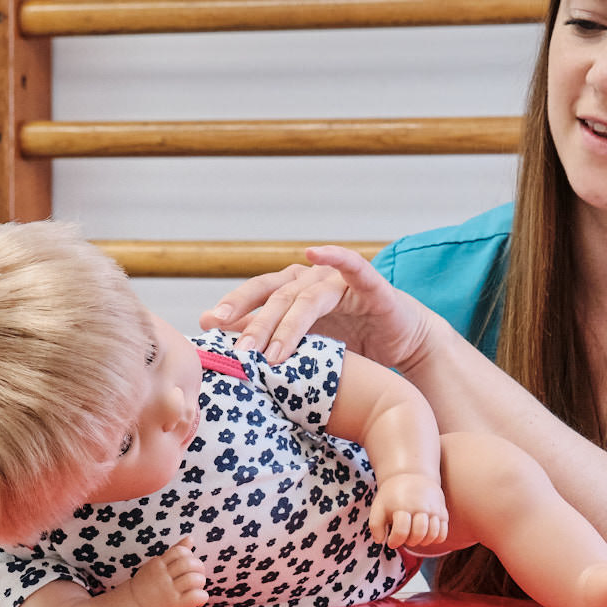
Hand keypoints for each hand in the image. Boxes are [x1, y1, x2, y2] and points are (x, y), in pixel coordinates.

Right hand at [127, 537, 208, 606]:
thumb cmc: (151, 589)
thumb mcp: (158, 568)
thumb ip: (175, 553)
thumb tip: (191, 538)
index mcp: (158, 565)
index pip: (180, 552)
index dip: (189, 556)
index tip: (188, 566)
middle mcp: (162, 578)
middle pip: (189, 564)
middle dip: (198, 568)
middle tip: (196, 576)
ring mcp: (169, 592)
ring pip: (194, 579)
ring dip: (200, 582)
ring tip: (196, 588)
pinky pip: (196, 596)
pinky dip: (202, 597)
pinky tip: (198, 600)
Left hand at [199, 245, 432, 367]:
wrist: (400, 343)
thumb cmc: (350, 340)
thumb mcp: (302, 343)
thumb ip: (263, 333)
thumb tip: (212, 329)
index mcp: (291, 290)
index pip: (256, 295)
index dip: (232, 307)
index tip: (207, 325)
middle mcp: (311, 280)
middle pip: (276, 298)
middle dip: (255, 325)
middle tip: (238, 351)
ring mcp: (340, 281)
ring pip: (308, 298)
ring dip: (288, 326)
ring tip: (273, 355)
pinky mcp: (372, 287)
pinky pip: (354, 267)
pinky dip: (335, 256)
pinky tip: (316, 251)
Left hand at [369, 472, 448, 549]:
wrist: (412, 474)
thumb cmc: (393, 495)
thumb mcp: (378, 506)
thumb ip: (375, 525)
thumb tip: (380, 541)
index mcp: (402, 505)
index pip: (401, 531)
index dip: (394, 541)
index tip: (391, 542)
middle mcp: (420, 507)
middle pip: (419, 533)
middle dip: (409, 541)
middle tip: (404, 537)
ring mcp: (433, 509)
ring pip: (433, 534)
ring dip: (422, 541)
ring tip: (415, 536)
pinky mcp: (443, 512)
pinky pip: (443, 533)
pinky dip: (435, 539)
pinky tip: (426, 534)